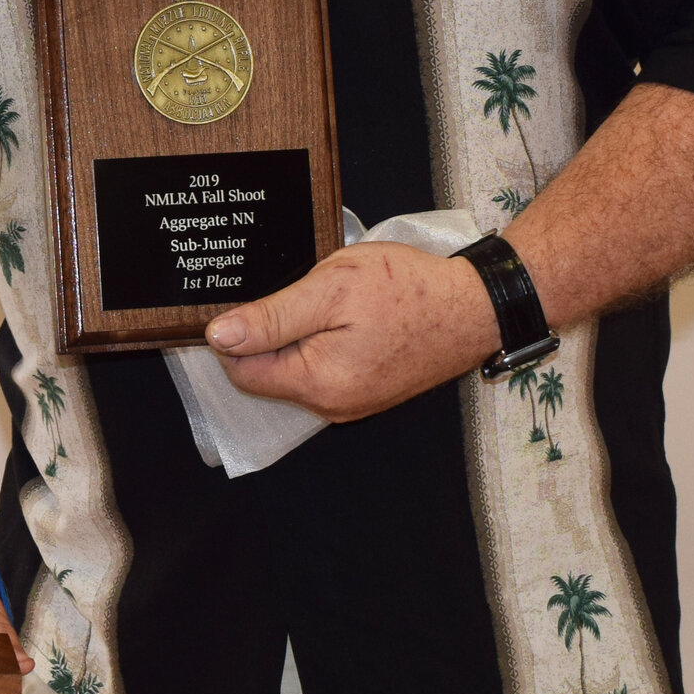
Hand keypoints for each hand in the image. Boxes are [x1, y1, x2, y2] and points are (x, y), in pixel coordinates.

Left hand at [204, 241, 495, 422]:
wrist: (475, 307)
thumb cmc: (408, 291)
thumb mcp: (331, 289)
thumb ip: (272, 317)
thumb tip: (218, 336)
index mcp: (317, 384)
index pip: (241, 370)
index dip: (234, 332)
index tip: (250, 295)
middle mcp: (332, 405)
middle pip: (267, 372)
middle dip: (270, 331)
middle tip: (298, 289)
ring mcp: (352, 401)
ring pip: (296, 369)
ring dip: (297, 334)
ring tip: (325, 298)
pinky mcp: (368, 390)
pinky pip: (324, 370)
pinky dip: (321, 342)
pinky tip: (342, 315)